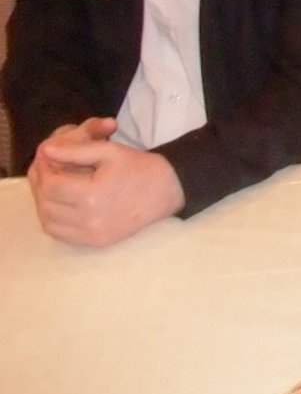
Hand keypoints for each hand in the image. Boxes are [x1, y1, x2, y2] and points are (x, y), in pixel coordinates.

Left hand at [28, 121, 184, 246]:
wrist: (166, 191)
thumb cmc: (138, 167)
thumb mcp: (110, 151)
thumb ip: (76, 150)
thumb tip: (46, 151)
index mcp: (92, 195)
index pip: (51, 185)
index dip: (44, 170)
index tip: (48, 159)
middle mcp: (89, 219)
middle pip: (47, 204)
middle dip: (41, 185)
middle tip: (48, 171)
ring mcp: (92, 235)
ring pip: (49, 222)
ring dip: (45, 203)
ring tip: (53, 186)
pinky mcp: (96, 243)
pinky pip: (62, 235)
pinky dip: (54, 220)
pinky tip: (60, 206)